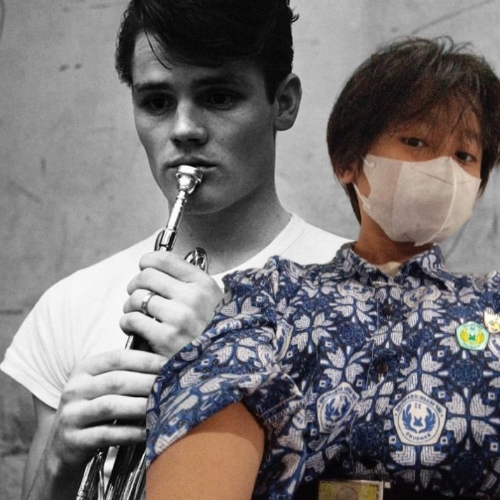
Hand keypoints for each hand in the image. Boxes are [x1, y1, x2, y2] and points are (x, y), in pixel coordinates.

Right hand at [47, 349, 166, 467]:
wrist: (62, 448)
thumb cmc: (94, 410)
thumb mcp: (102, 386)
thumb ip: (126, 373)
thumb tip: (166, 362)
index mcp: (84, 369)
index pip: (117, 358)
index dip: (145, 359)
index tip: (169, 363)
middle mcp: (74, 388)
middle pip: (116, 381)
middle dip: (147, 382)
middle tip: (172, 385)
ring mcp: (71, 414)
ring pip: (111, 406)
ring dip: (141, 406)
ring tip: (163, 406)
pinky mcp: (73, 440)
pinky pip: (107, 434)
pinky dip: (131, 433)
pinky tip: (149, 431)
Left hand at [120, 251, 222, 357]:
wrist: (221, 365)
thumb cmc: (212, 331)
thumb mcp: (212, 300)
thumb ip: (189, 284)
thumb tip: (155, 269)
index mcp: (203, 284)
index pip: (165, 259)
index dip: (148, 261)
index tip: (144, 267)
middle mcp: (192, 297)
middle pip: (147, 276)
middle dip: (135, 284)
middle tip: (136, 294)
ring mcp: (179, 318)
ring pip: (136, 297)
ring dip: (129, 305)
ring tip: (135, 313)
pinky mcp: (166, 338)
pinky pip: (132, 319)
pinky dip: (127, 322)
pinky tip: (133, 327)